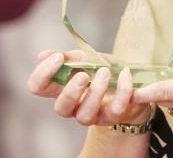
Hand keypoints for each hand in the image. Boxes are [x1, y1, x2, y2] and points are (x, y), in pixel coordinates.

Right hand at [27, 49, 150, 126]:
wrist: (134, 80)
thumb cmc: (104, 70)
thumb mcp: (88, 58)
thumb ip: (69, 57)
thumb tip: (42, 55)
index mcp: (62, 88)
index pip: (38, 87)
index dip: (42, 74)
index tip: (58, 58)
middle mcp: (73, 106)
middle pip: (61, 108)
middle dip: (71, 91)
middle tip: (83, 75)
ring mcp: (93, 114)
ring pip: (85, 115)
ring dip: (95, 92)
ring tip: (105, 72)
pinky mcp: (114, 116)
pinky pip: (116, 110)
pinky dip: (122, 90)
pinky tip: (125, 74)